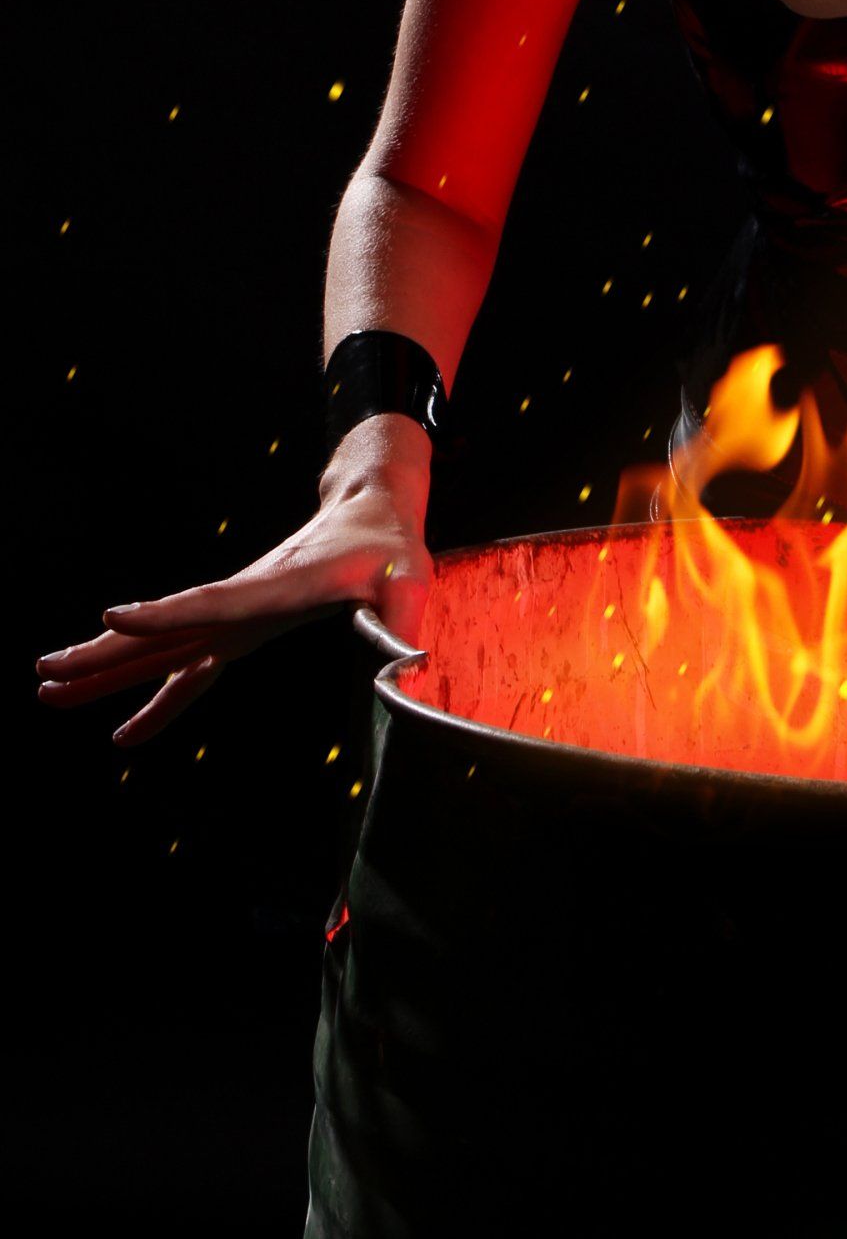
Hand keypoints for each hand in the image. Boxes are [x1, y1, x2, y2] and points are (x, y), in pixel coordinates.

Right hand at [33, 453, 431, 750]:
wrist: (368, 507)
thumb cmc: (390, 543)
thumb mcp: (409, 575)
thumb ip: (404, 616)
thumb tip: (410, 661)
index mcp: (275, 588)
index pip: (211, 602)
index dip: (164, 613)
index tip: (111, 616)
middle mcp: (242, 603)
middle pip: (163, 631)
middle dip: (105, 654)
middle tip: (45, 675)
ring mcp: (235, 617)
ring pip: (162, 648)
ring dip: (108, 670)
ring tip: (48, 691)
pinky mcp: (241, 629)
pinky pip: (189, 667)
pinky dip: (157, 697)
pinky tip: (125, 731)